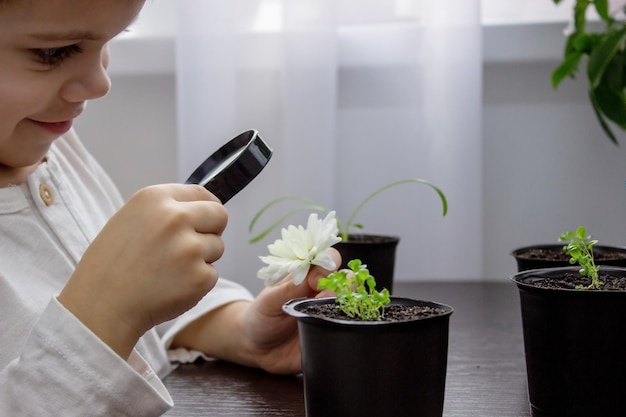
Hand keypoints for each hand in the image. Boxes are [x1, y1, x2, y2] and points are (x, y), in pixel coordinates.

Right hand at [58, 184, 226, 358]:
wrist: (100, 306)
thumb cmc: (112, 264)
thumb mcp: (130, 219)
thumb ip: (166, 209)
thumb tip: (203, 207)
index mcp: (155, 198)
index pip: (202, 192)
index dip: (205, 208)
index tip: (201, 220)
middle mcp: (175, 218)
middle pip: (219, 215)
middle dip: (211, 230)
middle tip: (189, 247)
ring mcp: (190, 248)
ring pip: (218, 246)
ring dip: (202, 258)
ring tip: (169, 269)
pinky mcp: (200, 277)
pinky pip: (213, 274)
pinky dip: (198, 282)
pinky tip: (171, 286)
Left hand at [239, 248, 340, 373]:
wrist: (257, 348)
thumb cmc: (261, 317)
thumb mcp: (269, 300)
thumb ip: (288, 287)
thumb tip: (312, 275)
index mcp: (308, 277)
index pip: (329, 260)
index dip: (327, 266)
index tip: (315, 281)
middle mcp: (324, 292)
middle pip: (348, 279)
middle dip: (342, 285)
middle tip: (324, 298)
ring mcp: (331, 313)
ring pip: (354, 301)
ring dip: (348, 304)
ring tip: (329, 315)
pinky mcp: (334, 334)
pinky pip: (351, 328)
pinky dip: (351, 326)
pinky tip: (339, 330)